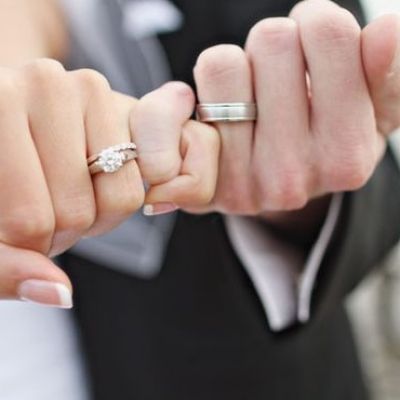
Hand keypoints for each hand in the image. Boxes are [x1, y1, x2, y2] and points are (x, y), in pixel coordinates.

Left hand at [0, 60, 144, 305]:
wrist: (5, 127)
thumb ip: (5, 269)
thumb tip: (62, 294)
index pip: (28, 221)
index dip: (27, 250)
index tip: (17, 234)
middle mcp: (41, 81)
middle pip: (76, 212)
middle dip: (61, 233)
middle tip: (42, 215)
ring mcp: (89, 86)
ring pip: (119, 197)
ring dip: (94, 217)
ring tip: (64, 197)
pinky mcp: (123, 101)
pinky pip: (149, 176)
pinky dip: (119, 196)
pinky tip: (91, 181)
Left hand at [134, 0, 399, 239]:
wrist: (275, 182)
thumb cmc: (323, 135)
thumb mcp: (370, 110)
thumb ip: (387, 76)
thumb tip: (389, 30)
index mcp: (347, 156)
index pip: (327, 32)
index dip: (317, 25)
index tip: (317, 53)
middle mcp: (293, 178)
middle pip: (272, 40)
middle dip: (277, 47)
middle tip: (280, 81)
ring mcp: (241, 184)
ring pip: (223, 63)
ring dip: (237, 69)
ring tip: (252, 101)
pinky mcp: (198, 183)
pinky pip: (174, 103)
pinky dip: (190, 98)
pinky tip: (217, 118)